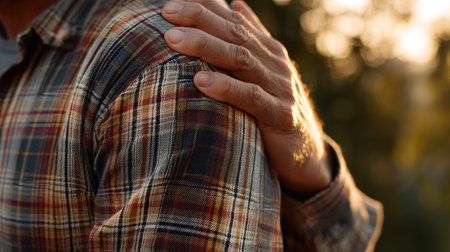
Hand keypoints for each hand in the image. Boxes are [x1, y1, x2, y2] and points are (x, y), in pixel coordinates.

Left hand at [162, 0, 331, 193]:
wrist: (307, 151)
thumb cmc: (276, 107)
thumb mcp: (265, 70)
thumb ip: (252, 37)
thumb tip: (235, 2)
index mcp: (267, 50)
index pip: (233, 19)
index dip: (204, 7)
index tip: (172, 2)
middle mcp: (274, 63)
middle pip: (234, 33)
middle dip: (199, 20)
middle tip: (167, 12)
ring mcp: (279, 87)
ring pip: (240, 59)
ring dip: (206, 46)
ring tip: (173, 39)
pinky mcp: (281, 115)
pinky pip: (251, 98)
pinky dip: (226, 88)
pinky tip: (200, 81)